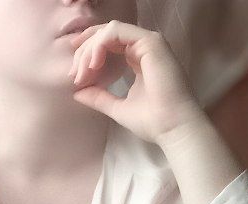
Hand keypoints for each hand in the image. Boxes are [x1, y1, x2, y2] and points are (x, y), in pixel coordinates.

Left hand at [67, 20, 205, 145]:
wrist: (172, 128)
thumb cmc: (152, 121)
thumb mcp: (117, 107)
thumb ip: (99, 97)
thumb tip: (76, 92)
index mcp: (138, 59)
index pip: (108, 45)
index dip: (88, 54)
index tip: (75, 75)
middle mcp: (144, 47)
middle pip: (105, 35)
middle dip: (85, 52)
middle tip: (75, 75)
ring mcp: (148, 42)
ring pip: (109, 31)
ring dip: (90, 49)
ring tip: (82, 72)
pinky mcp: (150, 42)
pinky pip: (116, 31)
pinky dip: (100, 44)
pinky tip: (93, 64)